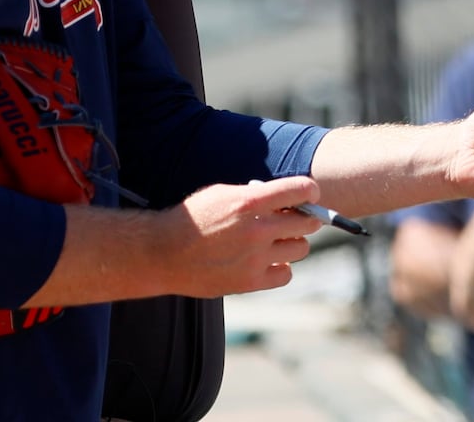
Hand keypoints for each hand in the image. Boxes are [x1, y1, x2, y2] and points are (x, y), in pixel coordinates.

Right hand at [164, 177, 322, 297]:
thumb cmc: (193, 219)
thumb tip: (287, 200)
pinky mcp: (250, 282)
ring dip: (293, 242)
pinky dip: (281, 267)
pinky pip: (285, 274)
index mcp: (250, 202)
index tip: (309, 193)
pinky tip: (268, 260)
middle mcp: (257, 230)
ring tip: (277, 239)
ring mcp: (255, 259)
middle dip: (305, 217)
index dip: (310, 191)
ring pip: (300, 249)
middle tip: (295, 217)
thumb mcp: (223, 193)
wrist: (163, 253)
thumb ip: (255, 195)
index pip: (300, 190)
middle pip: (307, 222)